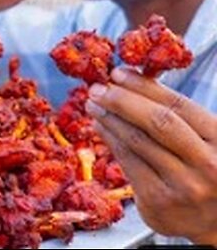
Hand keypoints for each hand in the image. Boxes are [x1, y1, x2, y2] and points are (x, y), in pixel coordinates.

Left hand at [88, 67, 216, 244]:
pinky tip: (101, 127)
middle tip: (98, 88)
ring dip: (109, 118)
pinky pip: (127, 162)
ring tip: (94, 105)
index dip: (144, 86)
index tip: (118, 74)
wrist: (216, 224)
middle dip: (121, 100)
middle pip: (157, 122)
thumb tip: (130, 81)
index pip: (178, 106)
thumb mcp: (206, 141)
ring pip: (137, 141)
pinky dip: (110, 140)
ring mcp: (183, 185)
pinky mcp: (158, 201)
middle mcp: (207, 164)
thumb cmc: (206, 172)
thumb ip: (178, 115)